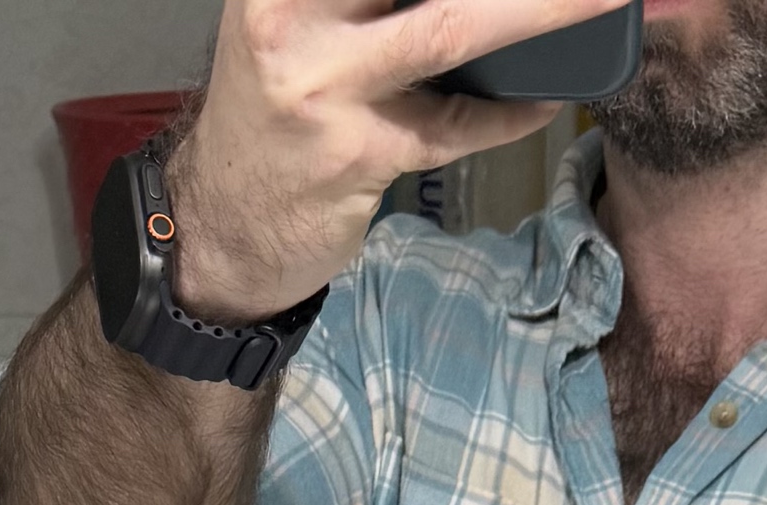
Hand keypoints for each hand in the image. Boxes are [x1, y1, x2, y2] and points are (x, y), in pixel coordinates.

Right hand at [165, 0, 626, 319]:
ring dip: (539, 13)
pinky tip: (548, 99)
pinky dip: (509, 112)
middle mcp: (291, 12)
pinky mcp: (357, 155)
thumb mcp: (296, 23)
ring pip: (449, 31)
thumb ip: (362, 2)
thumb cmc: (272, 111)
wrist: (219, 221)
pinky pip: (454, 126)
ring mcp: (323, 86)